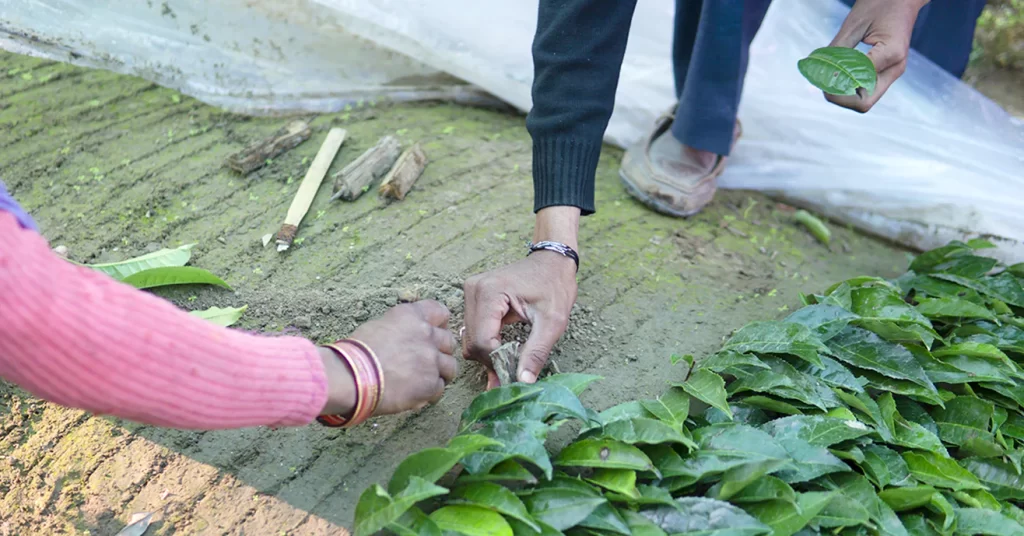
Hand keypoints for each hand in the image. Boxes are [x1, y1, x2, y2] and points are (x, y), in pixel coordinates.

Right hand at [321, 301, 457, 415]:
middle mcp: (426, 334)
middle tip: (425, 361)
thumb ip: (401, 328)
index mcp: (412, 316)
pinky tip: (415, 395)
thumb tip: (405, 337)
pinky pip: (439, 388)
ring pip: (450, 366)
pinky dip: (430, 393)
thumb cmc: (356, 352)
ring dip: (439, 373)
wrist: (351, 377)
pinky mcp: (431, 384)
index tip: (433, 333)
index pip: (440, 312)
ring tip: (423, 381)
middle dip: (440, 351)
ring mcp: (431, 359)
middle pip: (448, 341)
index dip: (439, 324)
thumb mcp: (379, 326)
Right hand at [463, 207, 580, 385]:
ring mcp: (470, 292)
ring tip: (511, 356)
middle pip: (473, 342)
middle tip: (515, 369)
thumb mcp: (552, 322)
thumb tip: (523, 382)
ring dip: (489, 354)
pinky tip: (503, 346)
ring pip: (470, 339)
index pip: (483, 341)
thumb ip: (536, 352)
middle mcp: (474, 289)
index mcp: (491, 291)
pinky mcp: (472, 297)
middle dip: (492, 360)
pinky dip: (487, 344)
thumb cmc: (555, 286)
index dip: (497, 362)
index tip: (516, 372)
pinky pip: (473, 331)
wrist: (552, 261)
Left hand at [826, 0, 926, 112]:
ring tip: (829, 75)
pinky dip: (847, 86)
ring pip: (863, 100)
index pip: (860, 84)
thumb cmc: (881, 4)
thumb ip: (838, 50)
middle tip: (823, 80)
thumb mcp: (855, 24)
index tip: (822, 73)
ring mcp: (892, 72)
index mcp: (891, 54)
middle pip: (863, 103)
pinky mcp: (886, 71)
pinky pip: (864, 89)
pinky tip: (837, 73)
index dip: (836, 85)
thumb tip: (818, 72)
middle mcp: (895, 69)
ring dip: (842, 93)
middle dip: (839, 96)